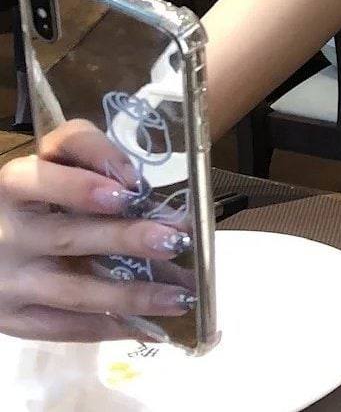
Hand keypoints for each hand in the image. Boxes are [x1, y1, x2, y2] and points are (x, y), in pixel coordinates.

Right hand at [0, 120, 194, 341]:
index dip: (83, 186)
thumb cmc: (35, 194)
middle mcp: (8, 234)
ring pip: (74, 291)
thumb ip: (89, 156)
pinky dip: (109, 327)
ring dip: (132, 294)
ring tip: (179, 294)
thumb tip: (136, 183)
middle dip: (126, 239)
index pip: (44, 178)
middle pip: (69, 237)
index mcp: (16, 184)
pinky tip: (147, 324)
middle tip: (174, 240)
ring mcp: (9, 281)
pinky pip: (63, 328)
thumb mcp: (53, 163)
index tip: (130, 190)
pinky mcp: (12, 319)